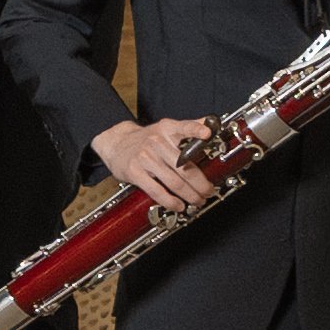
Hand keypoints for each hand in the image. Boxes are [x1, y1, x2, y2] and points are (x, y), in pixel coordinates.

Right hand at [101, 113, 221, 217]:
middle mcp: (156, 141)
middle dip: (201, 183)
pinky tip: (179, 205)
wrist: (116, 144)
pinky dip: (171, 201)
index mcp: (167, 129)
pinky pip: (157, 190)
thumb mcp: (165, 129)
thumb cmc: (146, 140)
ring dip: (190, 195)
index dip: (195, 129)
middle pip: (184, 166)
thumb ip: (189, 128)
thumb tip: (213, 124)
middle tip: (209, 191)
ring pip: (174, 182)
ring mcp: (145, 157)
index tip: (207, 133)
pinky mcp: (135, 172)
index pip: (184, 127)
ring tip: (198, 201)